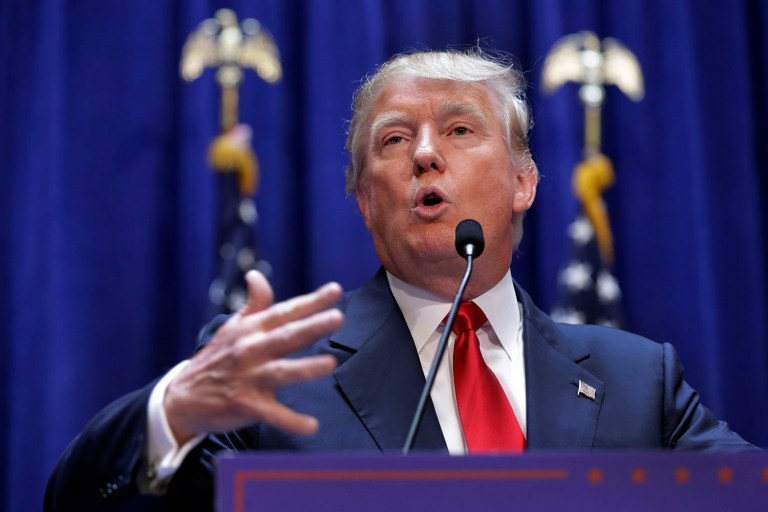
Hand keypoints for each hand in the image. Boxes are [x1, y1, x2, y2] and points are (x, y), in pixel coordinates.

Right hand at [164, 270, 342, 444]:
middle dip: (312, 326)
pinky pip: (272, 413)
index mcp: (251, 329)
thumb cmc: (216, 359)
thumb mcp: (232, 327)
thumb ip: (253, 303)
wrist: (182, 398)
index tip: (336, 290)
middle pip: (286, 336)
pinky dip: (291, 421)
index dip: (312, 301)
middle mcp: (251, 350)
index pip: (285, 311)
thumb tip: (257, 275)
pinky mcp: (245, 405)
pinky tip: (311, 426)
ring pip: (281, 372)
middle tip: (337, 317)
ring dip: (306, 368)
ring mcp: (248, 378)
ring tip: (330, 363)